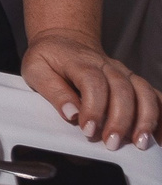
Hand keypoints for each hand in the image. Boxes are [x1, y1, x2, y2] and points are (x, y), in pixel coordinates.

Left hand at [23, 29, 157, 148]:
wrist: (66, 41)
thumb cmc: (49, 58)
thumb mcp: (36, 69)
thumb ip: (52, 91)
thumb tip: (71, 114)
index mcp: (81, 62)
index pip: (93, 83)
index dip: (93, 108)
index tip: (87, 130)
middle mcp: (108, 66)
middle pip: (122, 91)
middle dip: (120, 120)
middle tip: (111, 143)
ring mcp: (125, 73)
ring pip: (143, 93)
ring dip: (146, 119)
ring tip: (140, 143)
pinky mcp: (134, 82)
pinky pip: (155, 96)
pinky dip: (161, 115)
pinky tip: (160, 137)